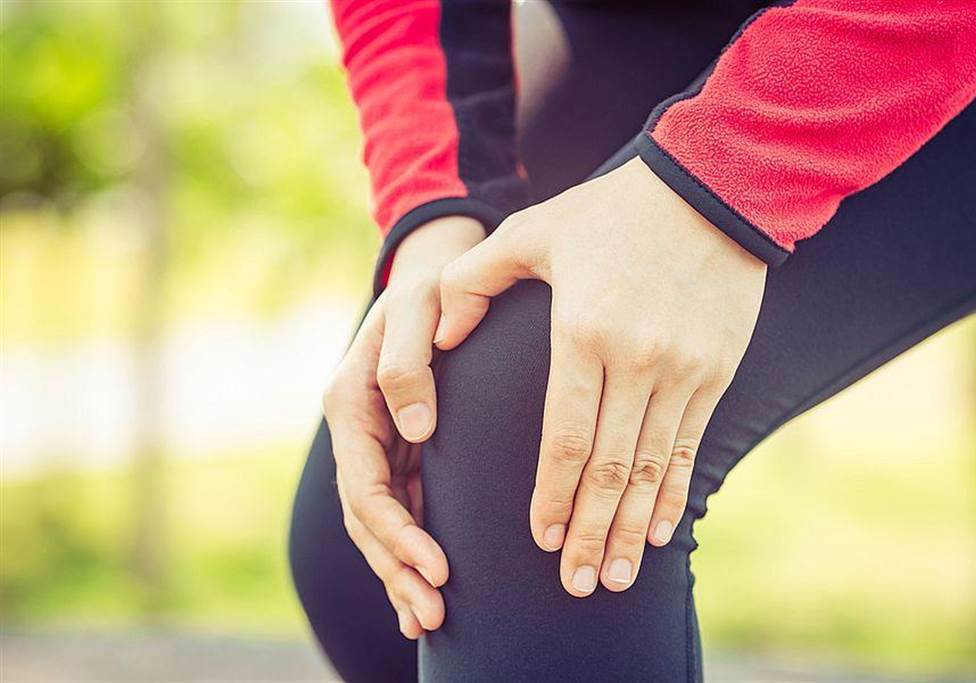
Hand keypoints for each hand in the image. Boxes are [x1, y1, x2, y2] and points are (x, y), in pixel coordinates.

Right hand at [322, 216, 483, 636]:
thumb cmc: (431, 287)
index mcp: (350, 402)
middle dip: (398, 568)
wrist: (436, 274)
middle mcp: (357, 429)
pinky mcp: (398, 449)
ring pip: (379, 521)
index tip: (436, 565)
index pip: (365, 484)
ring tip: (431, 619)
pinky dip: (408, 550)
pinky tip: (425, 588)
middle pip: (367, 516)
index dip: (396, 531)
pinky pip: (399, 507)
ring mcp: (374, 442)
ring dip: (401, 571)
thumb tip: (415, 430)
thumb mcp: (419, 308)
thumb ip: (409, 364)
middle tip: (434, 614)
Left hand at [434, 158, 765, 596]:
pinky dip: (676, 494)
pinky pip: (692, 446)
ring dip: (633, 529)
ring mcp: (682, 370)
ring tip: (618, 578)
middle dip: (591, 533)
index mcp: (584, 332)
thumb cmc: (611, 211)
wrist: (711, 190)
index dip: (551, 496)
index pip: (564, 437)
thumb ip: (474, 281)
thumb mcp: (532, 231)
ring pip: (652, 468)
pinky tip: (665, 533)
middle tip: (577, 586)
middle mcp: (637, 360)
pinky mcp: (715, 371)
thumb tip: (441, 335)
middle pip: (608, 468)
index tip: (541, 540)